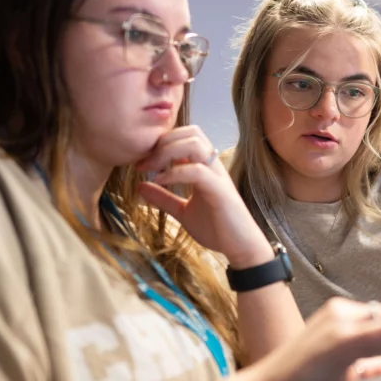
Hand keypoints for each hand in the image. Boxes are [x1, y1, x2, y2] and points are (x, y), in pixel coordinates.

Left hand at [135, 127, 271, 265]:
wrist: (240, 247)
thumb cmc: (216, 228)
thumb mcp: (182, 211)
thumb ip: (164, 198)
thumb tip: (140, 186)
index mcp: (205, 167)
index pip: (186, 136)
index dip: (162, 141)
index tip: (142, 159)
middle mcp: (212, 166)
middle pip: (191, 133)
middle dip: (163, 141)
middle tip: (143, 162)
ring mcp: (217, 176)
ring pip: (195, 144)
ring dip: (168, 152)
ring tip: (150, 169)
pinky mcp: (220, 190)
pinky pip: (197, 171)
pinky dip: (174, 173)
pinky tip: (159, 182)